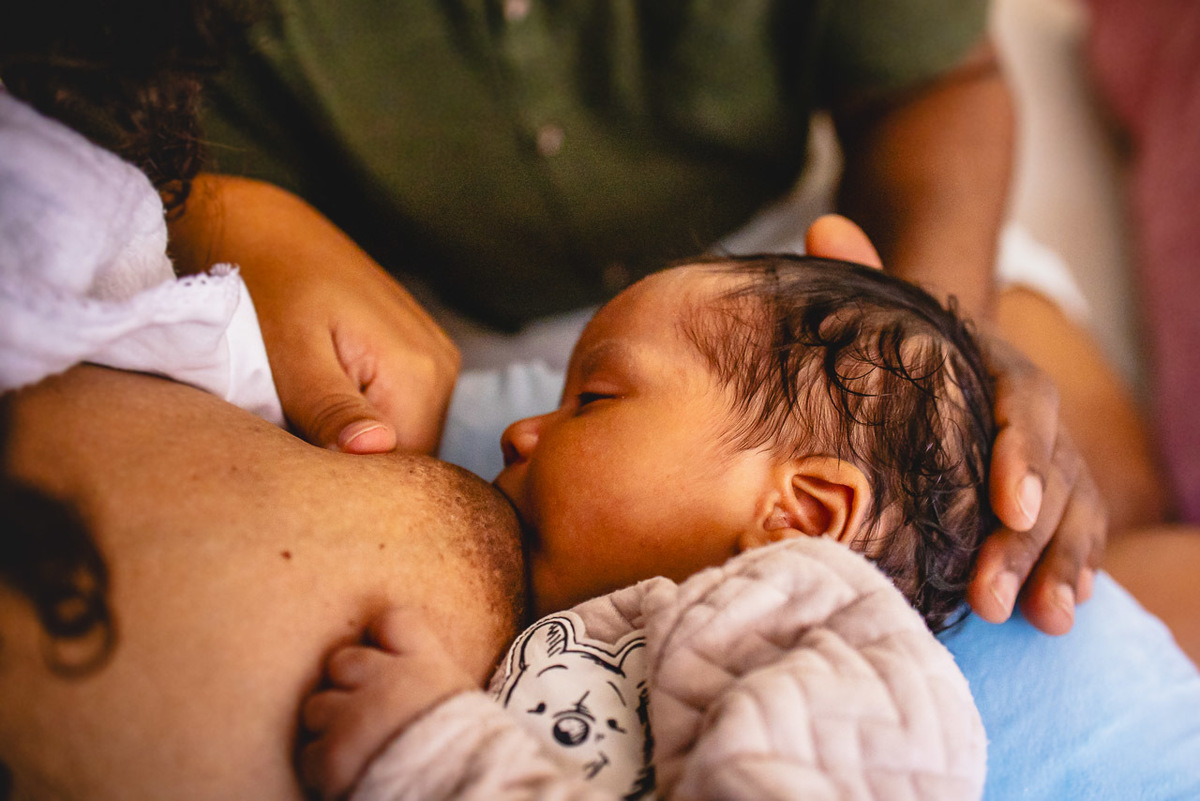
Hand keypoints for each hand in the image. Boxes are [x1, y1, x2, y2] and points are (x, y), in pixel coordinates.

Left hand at [250, 240, 458, 454]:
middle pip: (410, 457)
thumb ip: (333, 408)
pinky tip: (325, 399)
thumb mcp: (291, 357)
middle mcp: (443, 369)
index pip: (404, 471)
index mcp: (420, 374)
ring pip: (405, 437)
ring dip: (359, 443)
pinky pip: (402, 411)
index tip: (301, 468)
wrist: (266, 231)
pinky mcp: (421, 356)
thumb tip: (376, 451)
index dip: (350, 481)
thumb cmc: (268, 289)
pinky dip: (364, 419)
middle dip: (356, 463)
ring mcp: (437, 361)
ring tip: (306, 416)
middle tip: (296, 439)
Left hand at [300, 608, 477, 799]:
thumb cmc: (472, 753)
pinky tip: (348, 777)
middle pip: (342, 661)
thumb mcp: (464, 701)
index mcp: (426, 665)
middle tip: (364, 715)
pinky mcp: (332, 757)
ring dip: (330, 727)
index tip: (384, 658)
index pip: (393, 621)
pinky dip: (323, 768)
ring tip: (356, 751)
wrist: (470, 791)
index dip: (382, 638)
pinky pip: (310, 754)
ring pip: (317, 707)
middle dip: (346, 686)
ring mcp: (355, 717)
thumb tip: (413, 673)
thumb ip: (431, 678)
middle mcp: (387, 681)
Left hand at [805, 215, 1105, 634]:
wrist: (935, 344)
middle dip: (1030, 539)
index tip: (1009, 505)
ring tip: (1042, 620)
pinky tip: (1060, 612)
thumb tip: (823, 227)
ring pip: (1072, 509)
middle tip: (992, 595)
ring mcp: (1043, 455)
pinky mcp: (1043, 492)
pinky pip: (1073, 530)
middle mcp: (1030, 411)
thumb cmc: (901, 335)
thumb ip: (860, 270)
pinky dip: (1071, 568)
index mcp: (997, 362)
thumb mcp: (884, 302)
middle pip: (1051, 472)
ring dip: (1058, 565)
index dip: (1023, 454)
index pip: (1025, 404)